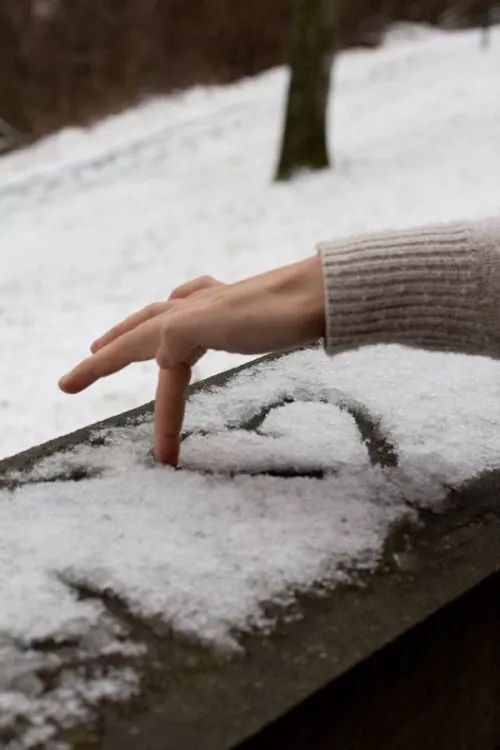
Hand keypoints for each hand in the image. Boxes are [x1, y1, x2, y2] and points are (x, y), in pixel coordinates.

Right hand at [58, 256, 324, 465]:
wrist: (325, 294)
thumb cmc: (276, 312)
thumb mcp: (216, 322)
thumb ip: (176, 335)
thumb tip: (159, 353)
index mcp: (181, 317)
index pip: (147, 365)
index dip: (157, 416)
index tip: (165, 460)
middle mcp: (190, 307)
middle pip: (135, 335)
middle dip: (104, 359)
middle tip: (72, 379)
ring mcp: (213, 305)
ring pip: (159, 321)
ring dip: (131, 338)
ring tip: (112, 346)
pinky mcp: (236, 308)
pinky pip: (191, 312)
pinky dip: (175, 319)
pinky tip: (183, 312)